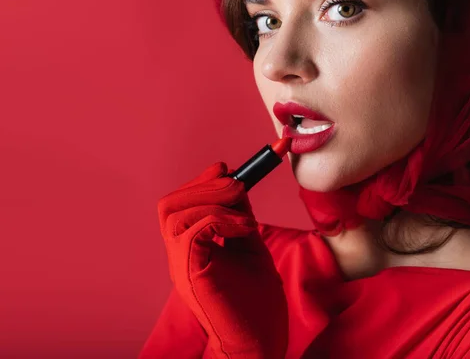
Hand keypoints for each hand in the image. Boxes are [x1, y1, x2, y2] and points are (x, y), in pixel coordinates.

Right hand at [158, 162, 288, 358]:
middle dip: (203, 185)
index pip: (180, 203)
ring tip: (243, 209)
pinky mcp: (191, 272)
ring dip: (212, 199)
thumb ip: (239, 217)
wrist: (259, 342)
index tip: (229, 169)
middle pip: (169, 204)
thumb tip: (237, 184)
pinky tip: (245, 228)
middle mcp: (179, 254)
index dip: (202, 180)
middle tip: (237, 185)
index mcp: (191, 247)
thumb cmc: (256, 301)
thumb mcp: (249, 246)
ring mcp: (182, 264)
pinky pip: (193, 230)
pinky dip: (220, 219)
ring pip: (174, 213)